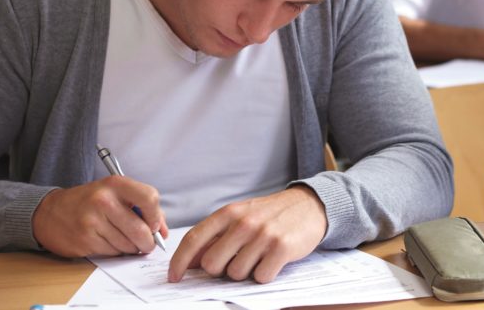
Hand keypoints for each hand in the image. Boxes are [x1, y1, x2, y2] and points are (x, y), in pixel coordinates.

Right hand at [32, 176, 166, 256]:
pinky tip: (109, 243)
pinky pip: (113, 252)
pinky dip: (116, 252)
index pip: (150, 198)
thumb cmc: (90, 201)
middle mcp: (103, 200)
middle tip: (148, 244)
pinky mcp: (84, 240)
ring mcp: (92, 221)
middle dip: (148, 242)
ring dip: (132, 248)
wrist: (50, 212)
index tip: (155, 225)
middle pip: (140, 228)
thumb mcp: (115, 193)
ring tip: (125, 241)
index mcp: (115, 184)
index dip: (157, 216)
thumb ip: (142, 208)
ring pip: (127, 244)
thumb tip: (163, 232)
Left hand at [168, 185, 327, 283]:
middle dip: (221, 269)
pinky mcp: (282, 248)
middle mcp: (244, 222)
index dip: (179, 261)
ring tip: (259, 256)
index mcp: (229, 213)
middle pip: (212, 264)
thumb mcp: (241, 217)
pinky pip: (260, 277)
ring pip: (236, 274)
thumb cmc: (271, 214)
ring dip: (246, 272)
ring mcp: (263, 235)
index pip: (194, 239)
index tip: (174, 277)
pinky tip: (273, 261)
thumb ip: (216, 237)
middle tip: (237, 260)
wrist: (310, 205)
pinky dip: (265, 275)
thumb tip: (190, 262)